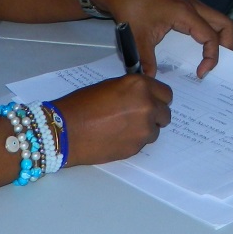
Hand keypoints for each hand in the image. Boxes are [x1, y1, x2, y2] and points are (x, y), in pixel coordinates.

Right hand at [55, 73, 172, 165]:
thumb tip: (143, 97)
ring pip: (156, 130)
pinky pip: (143, 142)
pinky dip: (135, 140)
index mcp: (140, 86)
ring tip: (124, 127)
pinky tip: (118, 137)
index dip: (157, 97)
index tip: (151, 101)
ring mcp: (144, 128)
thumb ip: (132, 90)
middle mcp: (147, 106)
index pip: (166, 93)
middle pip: (165, 113)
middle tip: (137, 116)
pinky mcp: (137, 147)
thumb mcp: (111, 86)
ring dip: (145, 128)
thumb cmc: (82, 104)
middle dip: (155, 114)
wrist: (66, 131)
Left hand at [89, 0, 232, 77]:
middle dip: (227, 45)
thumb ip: (146, 60)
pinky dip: (209, 31)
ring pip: (217, 18)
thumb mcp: (138, 37)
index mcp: (185, 13)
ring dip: (219, 37)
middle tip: (217, 63)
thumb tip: (151, 79)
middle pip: (224, 23)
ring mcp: (189, 3)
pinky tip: (197, 44)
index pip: (211, 36)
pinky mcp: (183, 3)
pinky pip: (205, 17)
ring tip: (210, 56)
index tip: (201, 72)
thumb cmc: (130, 8)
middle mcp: (192, 6)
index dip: (211, 57)